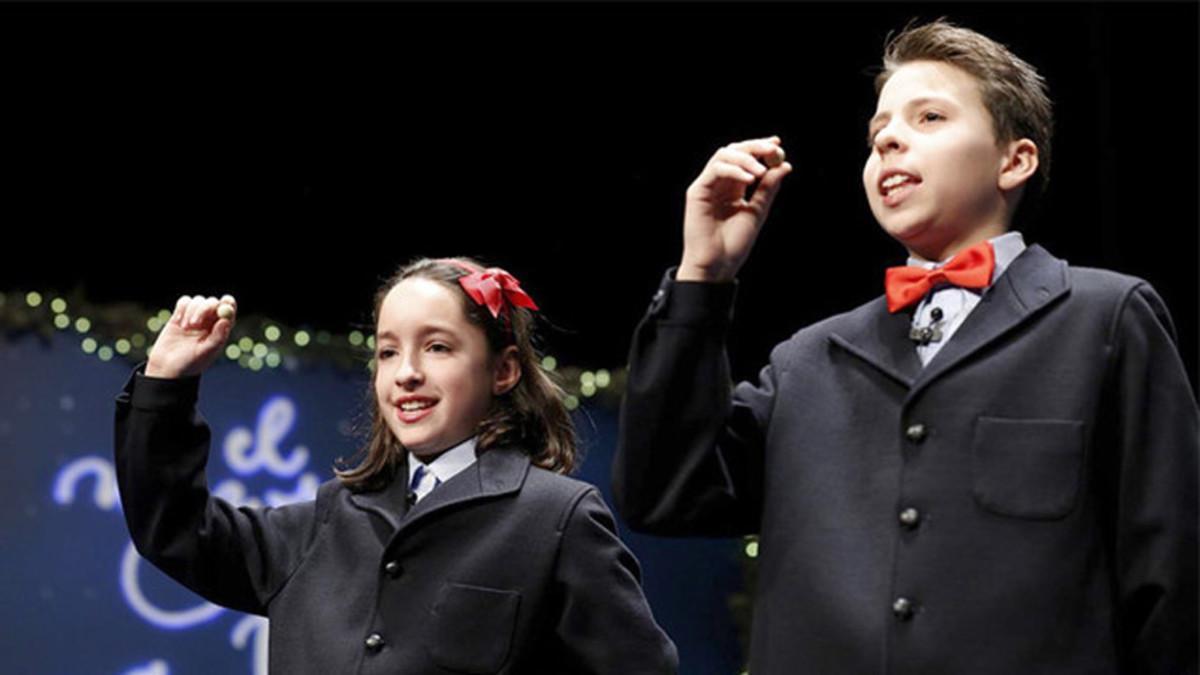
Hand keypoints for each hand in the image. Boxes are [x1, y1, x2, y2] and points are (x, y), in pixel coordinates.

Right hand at [145, 294, 236, 378]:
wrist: (167, 368)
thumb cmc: (190, 364)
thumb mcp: (205, 353)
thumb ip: (217, 337)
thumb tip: (225, 320)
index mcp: (220, 330)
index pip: (229, 311)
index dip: (229, 303)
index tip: (225, 301)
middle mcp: (209, 322)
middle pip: (213, 303)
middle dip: (206, 308)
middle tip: (196, 323)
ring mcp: (194, 317)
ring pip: (198, 300)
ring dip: (192, 311)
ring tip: (186, 328)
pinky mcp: (179, 315)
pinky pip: (184, 301)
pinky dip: (182, 308)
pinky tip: (178, 322)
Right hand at [679, 136, 791, 281]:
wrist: (717, 265)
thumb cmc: (734, 244)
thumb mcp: (757, 211)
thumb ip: (768, 189)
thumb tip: (784, 166)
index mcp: (733, 188)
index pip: (745, 158)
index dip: (760, 147)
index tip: (777, 144)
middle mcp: (719, 183)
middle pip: (734, 151)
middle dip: (755, 147)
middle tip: (773, 150)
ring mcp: (707, 186)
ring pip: (723, 156)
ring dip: (745, 158)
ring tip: (761, 172)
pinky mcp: (697, 192)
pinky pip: (715, 170)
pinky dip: (733, 170)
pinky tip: (749, 180)